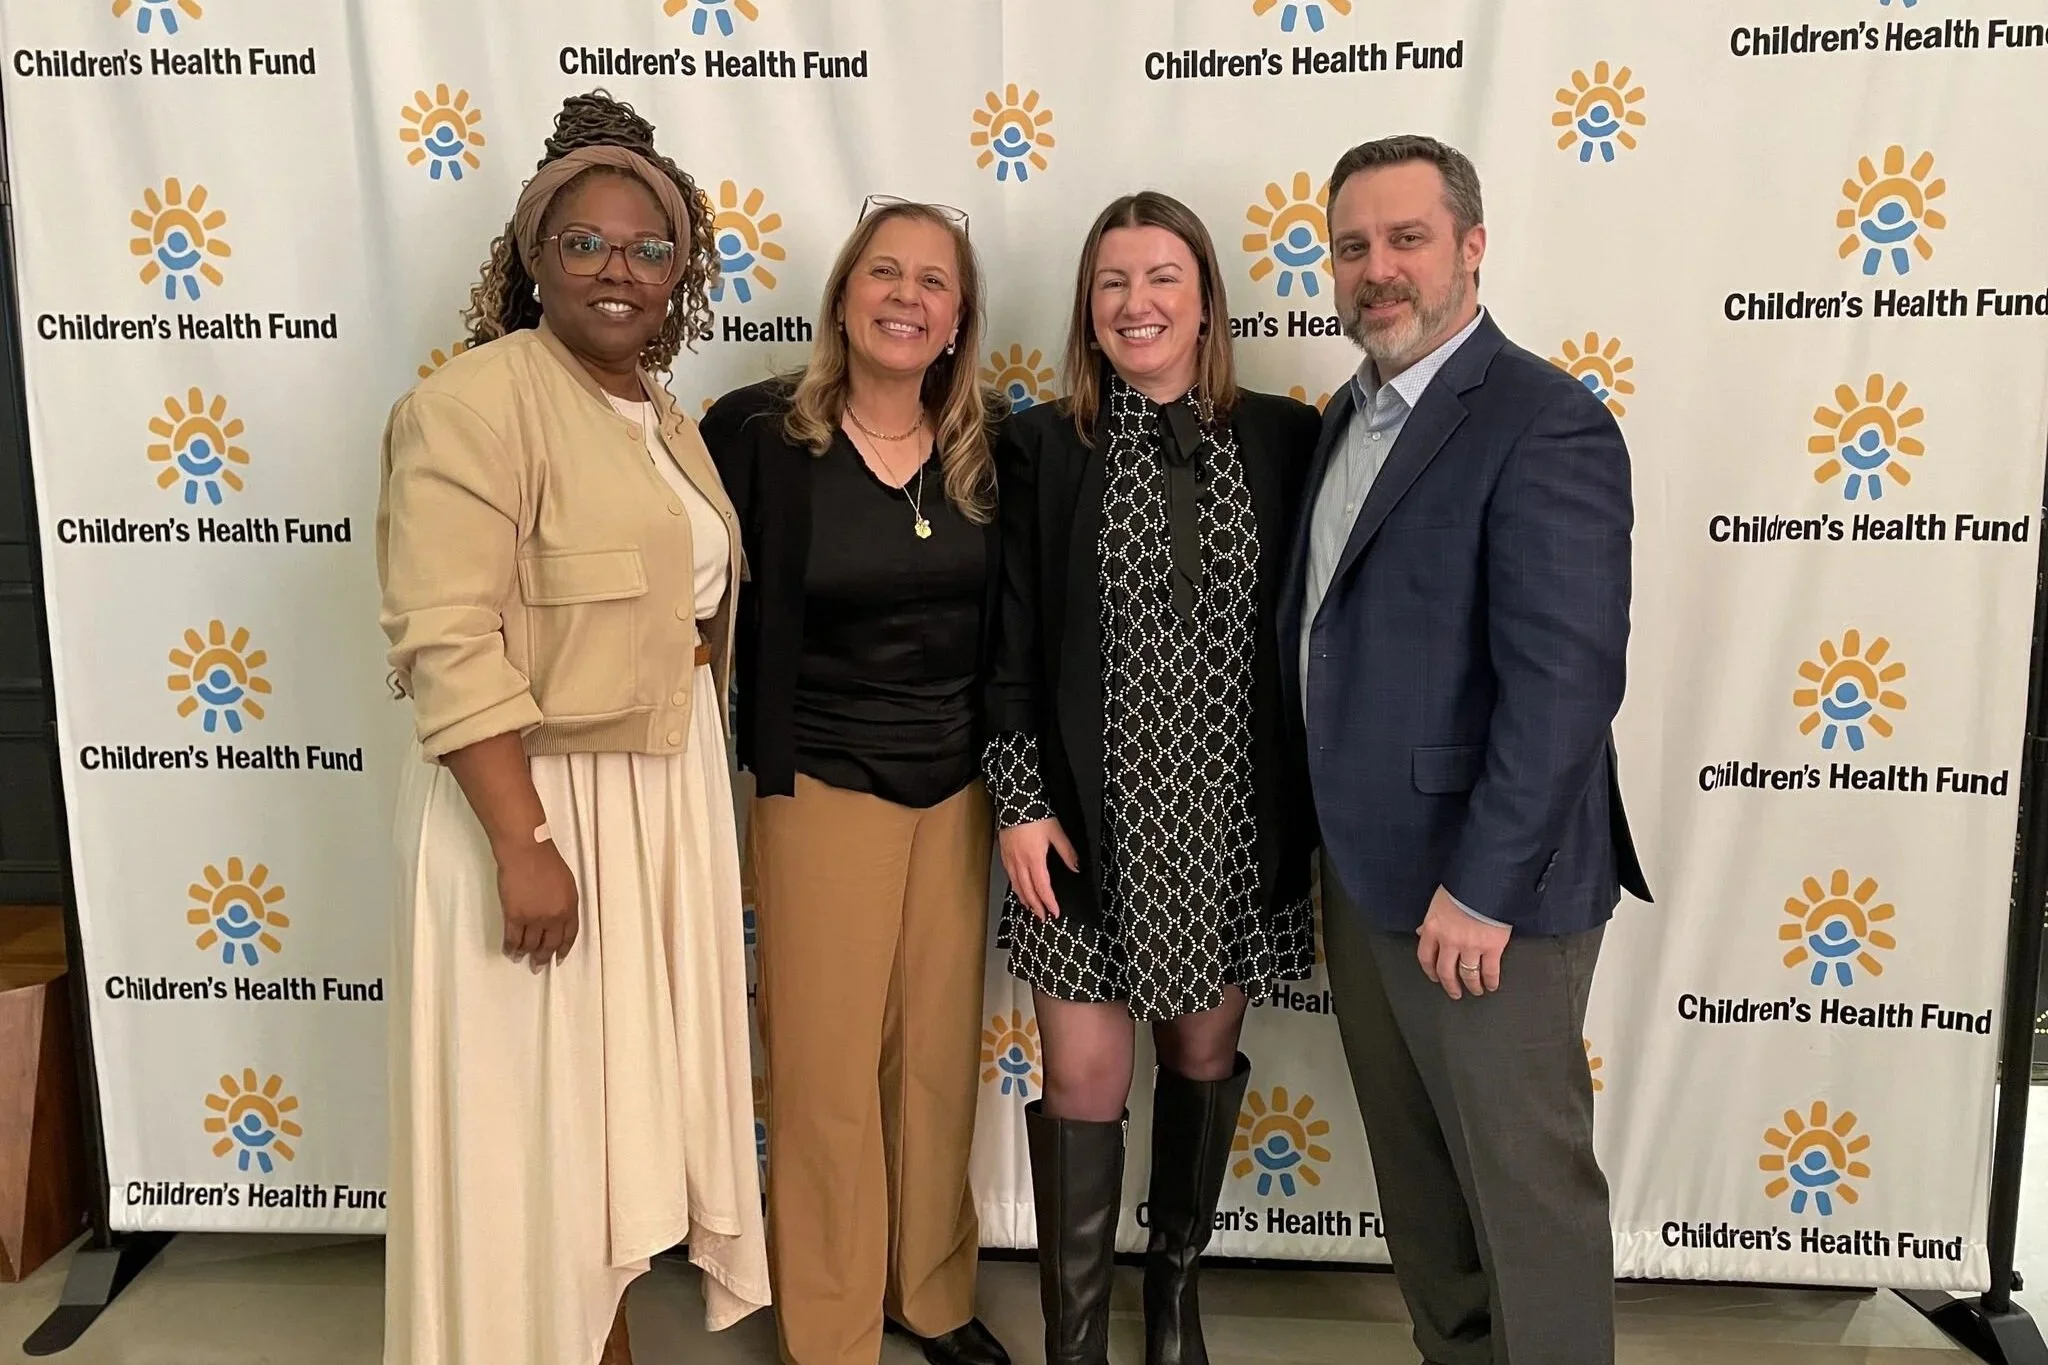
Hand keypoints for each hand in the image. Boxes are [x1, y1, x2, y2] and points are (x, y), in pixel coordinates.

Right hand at [495, 837, 579, 971]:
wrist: (526, 852)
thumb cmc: (546, 861)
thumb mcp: (567, 883)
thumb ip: (565, 903)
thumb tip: (559, 917)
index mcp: (569, 908)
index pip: (569, 936)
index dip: (563, 949)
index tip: (559, 958)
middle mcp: (553, 917)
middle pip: (549, 944)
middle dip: (544, 957)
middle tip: (539, 965)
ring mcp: (533, 918)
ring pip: (530, 944)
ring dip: (526, 954)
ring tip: (522, 958)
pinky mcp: (514, 916)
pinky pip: (513, 939)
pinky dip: (511, 948)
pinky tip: (510, 952)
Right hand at [998, 818, 1078, 920]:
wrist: (1015, 801)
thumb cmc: (1036, 815)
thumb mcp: (1056, 832)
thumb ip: (1067, 852)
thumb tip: (1076, 867)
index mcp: (1034, 859)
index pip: (1042, 887)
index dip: (1049, 902)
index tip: (1054, 912)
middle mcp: (1020, 862)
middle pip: (1028, 891)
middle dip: (1036, 906)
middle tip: (1043, 917)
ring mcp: (1010, 859)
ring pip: (1017, 885)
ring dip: (1024, 899)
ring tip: (1031, 908)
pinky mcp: (1004, 854)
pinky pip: (1010, 876)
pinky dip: (1016, 886)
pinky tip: (1019, 889)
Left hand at [1415, 886, 1509, 999]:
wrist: (1485, 882)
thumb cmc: (1462, 886)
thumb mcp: (1438, 901)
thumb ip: (1431, 920)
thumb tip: (1421, 932)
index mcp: (1433, 928)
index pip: (1426, 957)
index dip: (1430, 971)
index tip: (1435, 978)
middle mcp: (1449, 941)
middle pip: (1446, 971)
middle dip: (1450, 985)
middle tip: (1455, 992)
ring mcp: (1471, 946)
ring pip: (1468, 974)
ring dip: (1472, 986)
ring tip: (1476, 990)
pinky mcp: (1492, 947)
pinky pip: (1490, 970)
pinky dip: (1491, 980)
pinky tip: (1492, 984)